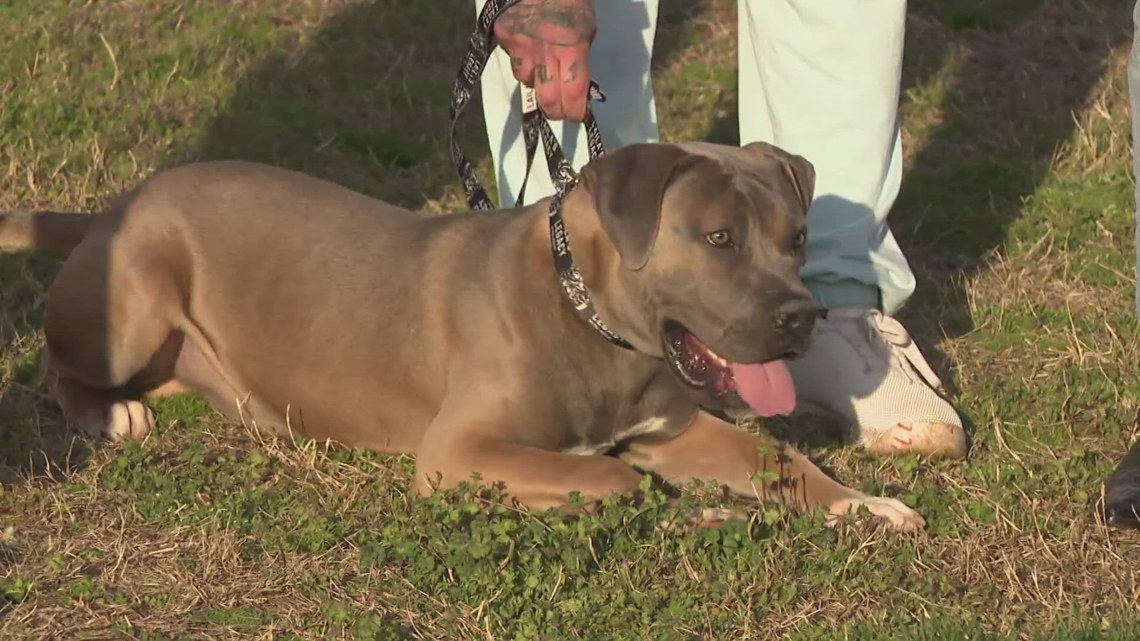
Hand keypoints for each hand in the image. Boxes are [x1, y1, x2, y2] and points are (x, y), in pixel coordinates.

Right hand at [494, 0, 595, 120]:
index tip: (577, 116)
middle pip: (548, 98)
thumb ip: (580, 57)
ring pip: (526, 81)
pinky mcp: (504, 36)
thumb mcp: (587, 29)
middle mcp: (545, 51)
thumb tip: (578, 85)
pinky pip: (513, 60)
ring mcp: (521, 44)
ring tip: (542, 71)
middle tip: (558, 111)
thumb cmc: (572, 2)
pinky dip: (521, 60)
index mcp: (572, 47)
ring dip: (536, 82)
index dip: (575, 110)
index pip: (574, 92)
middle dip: (555, 110)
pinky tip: (527, 49)